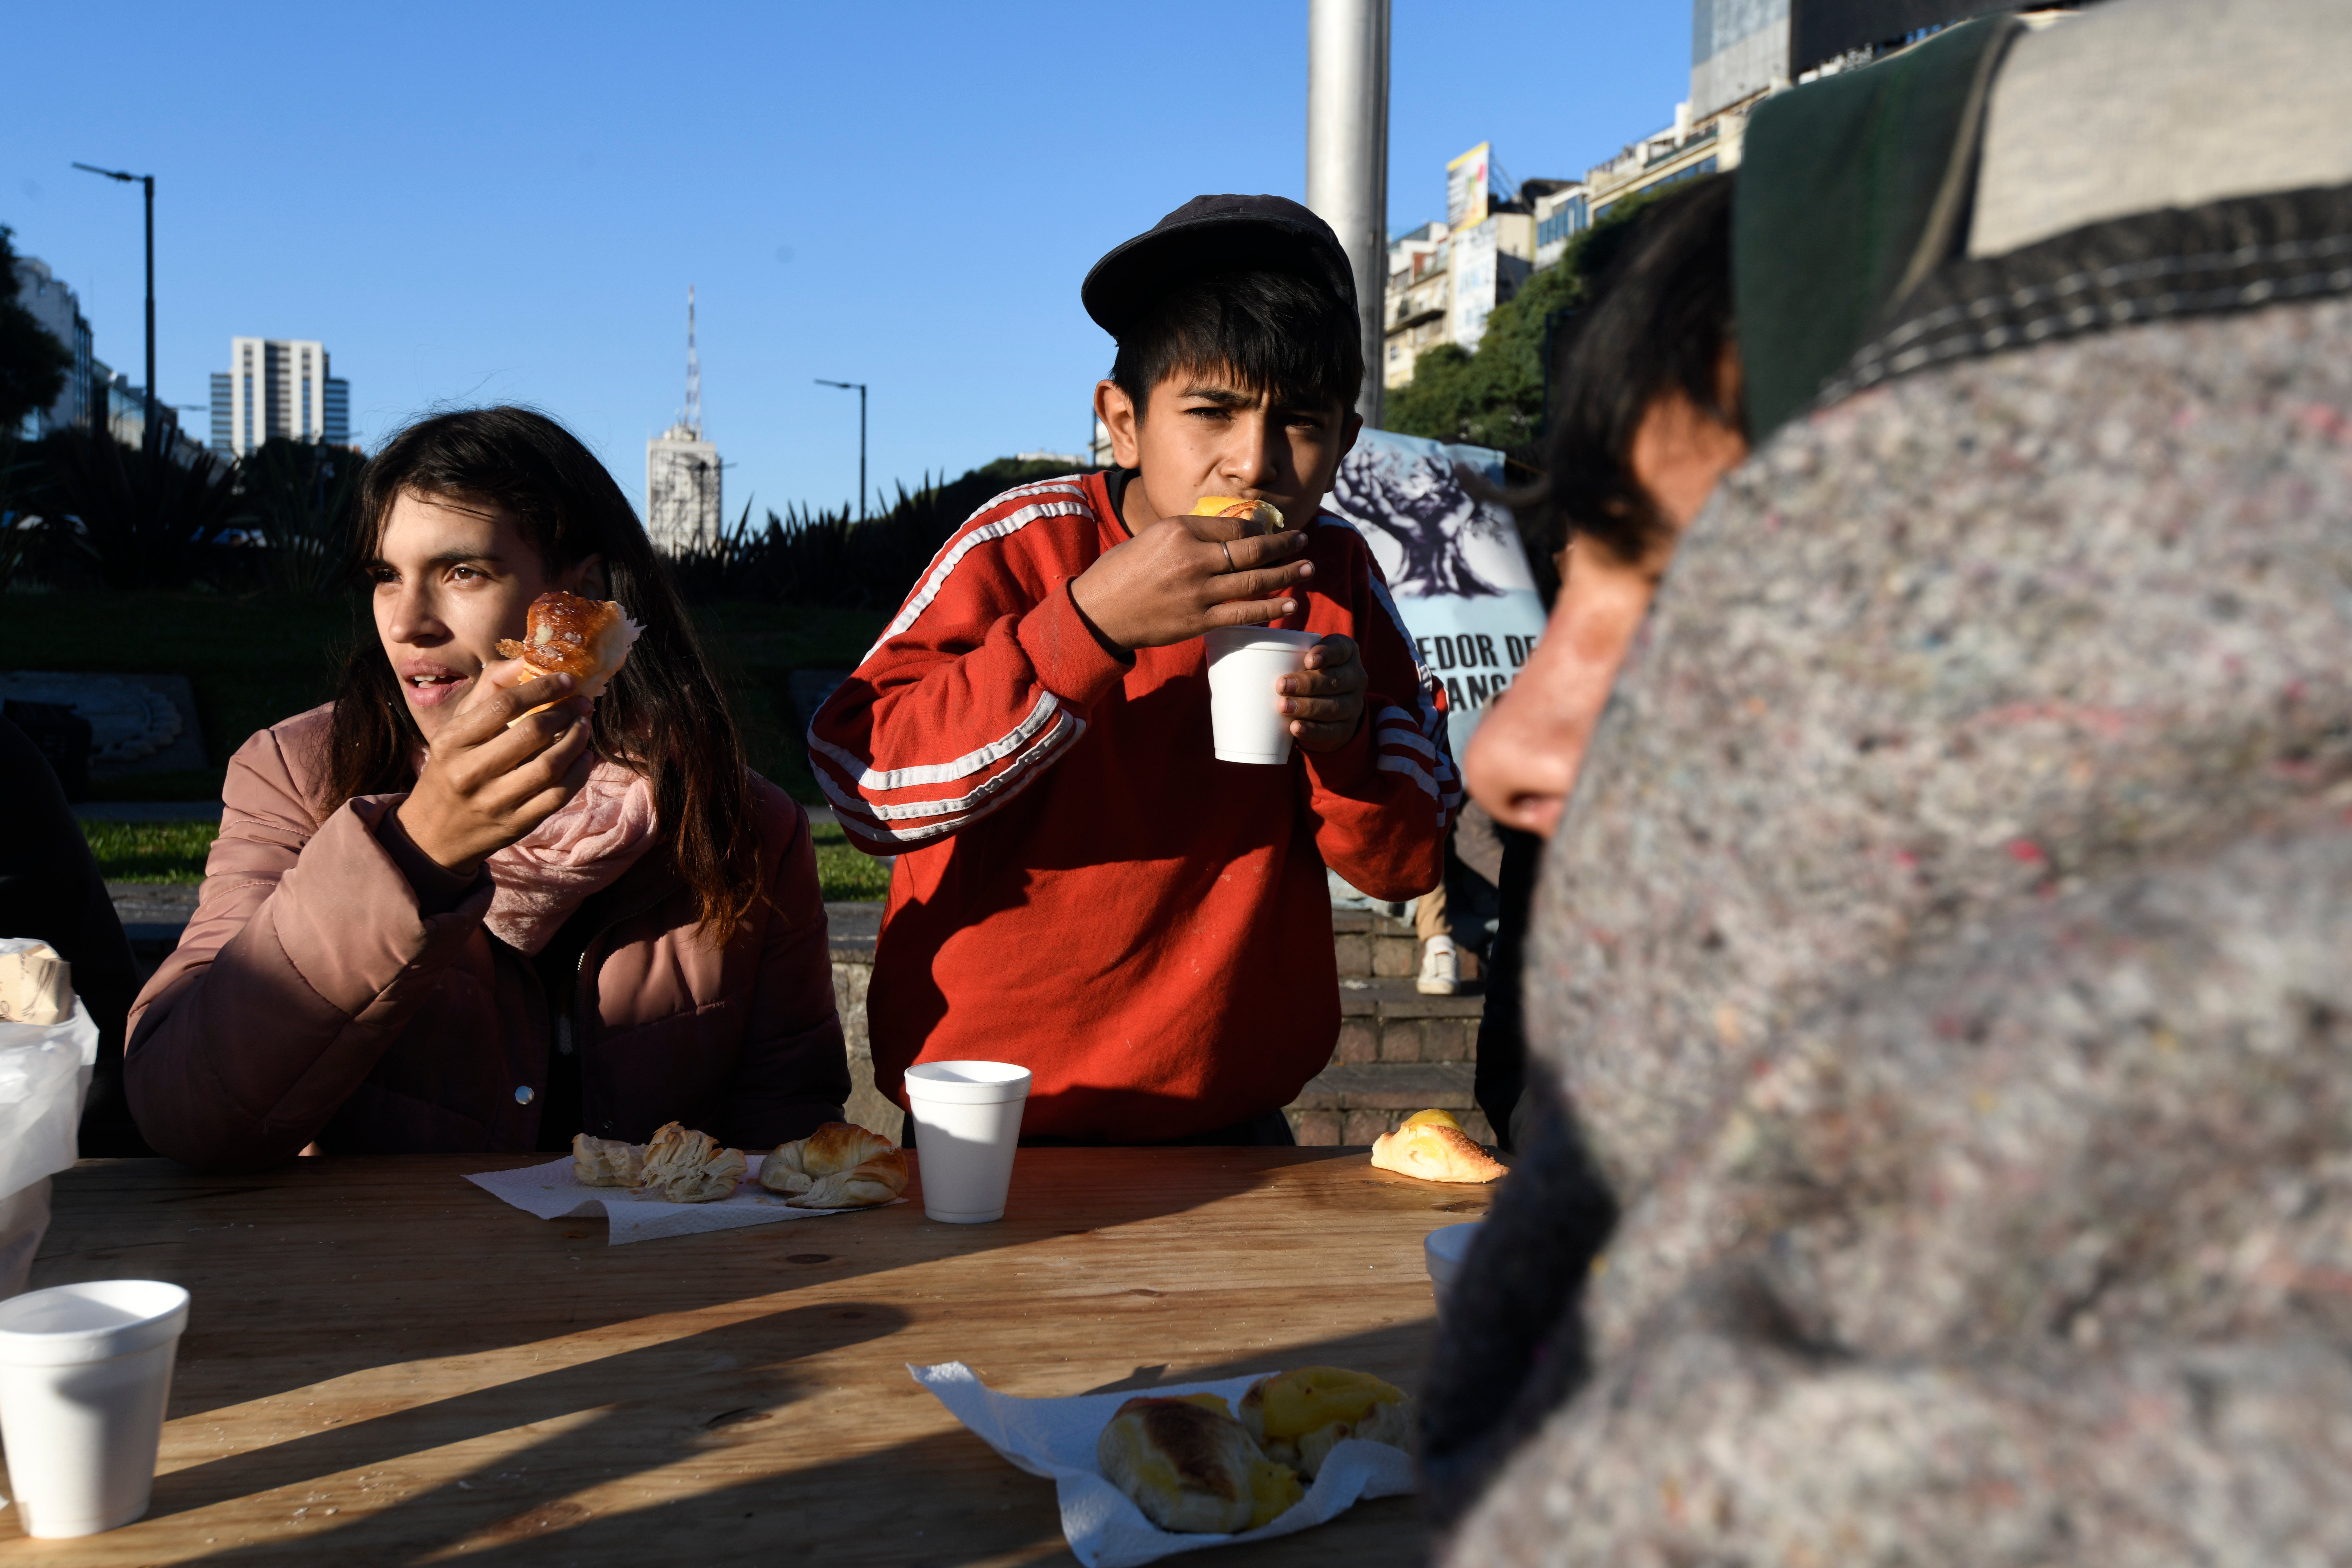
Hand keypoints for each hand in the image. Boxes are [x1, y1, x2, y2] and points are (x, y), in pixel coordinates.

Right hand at [394, 665, 596, 875]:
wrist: (433, 833)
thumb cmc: (451, 767)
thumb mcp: (457, 728)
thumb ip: (489, 690)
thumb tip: (525, 659)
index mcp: (452, 742)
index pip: (503, 705)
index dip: (542, 688)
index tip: (567, 680)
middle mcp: (470, 772)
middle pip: (531, 733)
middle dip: (565, 713)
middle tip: (583, 704)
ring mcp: (494, 801)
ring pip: (549, 766)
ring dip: (576, 741)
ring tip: (584, 726)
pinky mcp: (515, 825)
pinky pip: (557, 796)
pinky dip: (578, 773)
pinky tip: (584, 757)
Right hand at [1069, 505, 1312, 650]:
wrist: (1098, 612)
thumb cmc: (1121, 572)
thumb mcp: (1153, 537)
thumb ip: (1190, 534)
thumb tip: (1228, 534)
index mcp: (1179, 531)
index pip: (1233, 527)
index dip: (1259, 529)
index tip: (1273, 530)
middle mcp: (1192, 558)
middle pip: (1251, 550)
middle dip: (1283, 546)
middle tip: (1304, 541)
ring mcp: (1198, 592)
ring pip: (1254, 581)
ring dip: (1286, 575)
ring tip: (1308, 569)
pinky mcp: (1198, 621)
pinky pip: (1243, 613)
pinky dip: (1270, 608)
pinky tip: (1290, 604)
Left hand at [1279, 634, 1366, 751]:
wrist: (1327, 712)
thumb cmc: (1308, 676)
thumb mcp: (1304, 662)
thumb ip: (1288, 655)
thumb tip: (1245, 650)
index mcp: (1346, 654)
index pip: (1341, 649)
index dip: (1327, 653)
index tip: (1307, 660)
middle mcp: (1355, 678)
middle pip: (1336, 680)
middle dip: (1308, 683)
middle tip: (1281, 686)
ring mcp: (1353, 705)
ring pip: (1334, 706)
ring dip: (1307, 707)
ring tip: (1283, 707)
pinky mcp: (1346, 728)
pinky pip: (1331, 730)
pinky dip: (1312, 730)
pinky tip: (1295, 728)